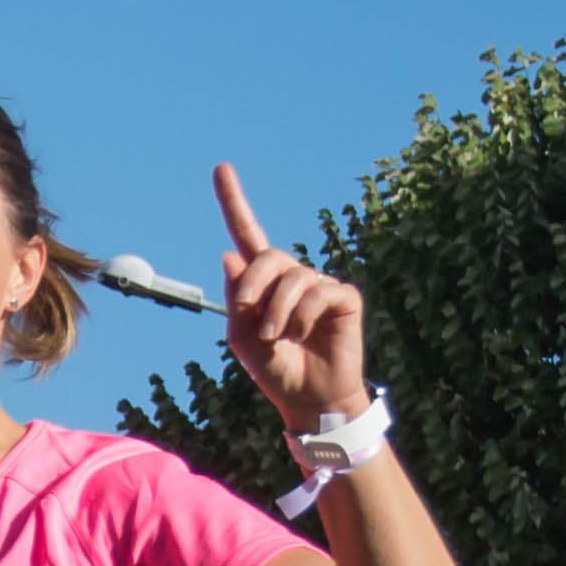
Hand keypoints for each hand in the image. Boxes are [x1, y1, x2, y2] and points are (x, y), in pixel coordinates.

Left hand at [216, 166, 371, 431]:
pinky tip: (304, 334)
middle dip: (254, 284)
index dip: (234, 202)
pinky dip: (302, 317)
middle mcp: (292, 276)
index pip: (247, 235)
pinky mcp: (343, 296)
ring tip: (281, 338)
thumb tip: (229, 254)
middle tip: (252, 314)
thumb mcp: (243, 336)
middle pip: (268, 255)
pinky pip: (317, 293)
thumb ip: (237, 298)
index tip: (221, 167)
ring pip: (292, 278)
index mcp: (263, 282)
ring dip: (278, 313)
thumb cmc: (275, 368)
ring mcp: (319, 284)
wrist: (307, 397)